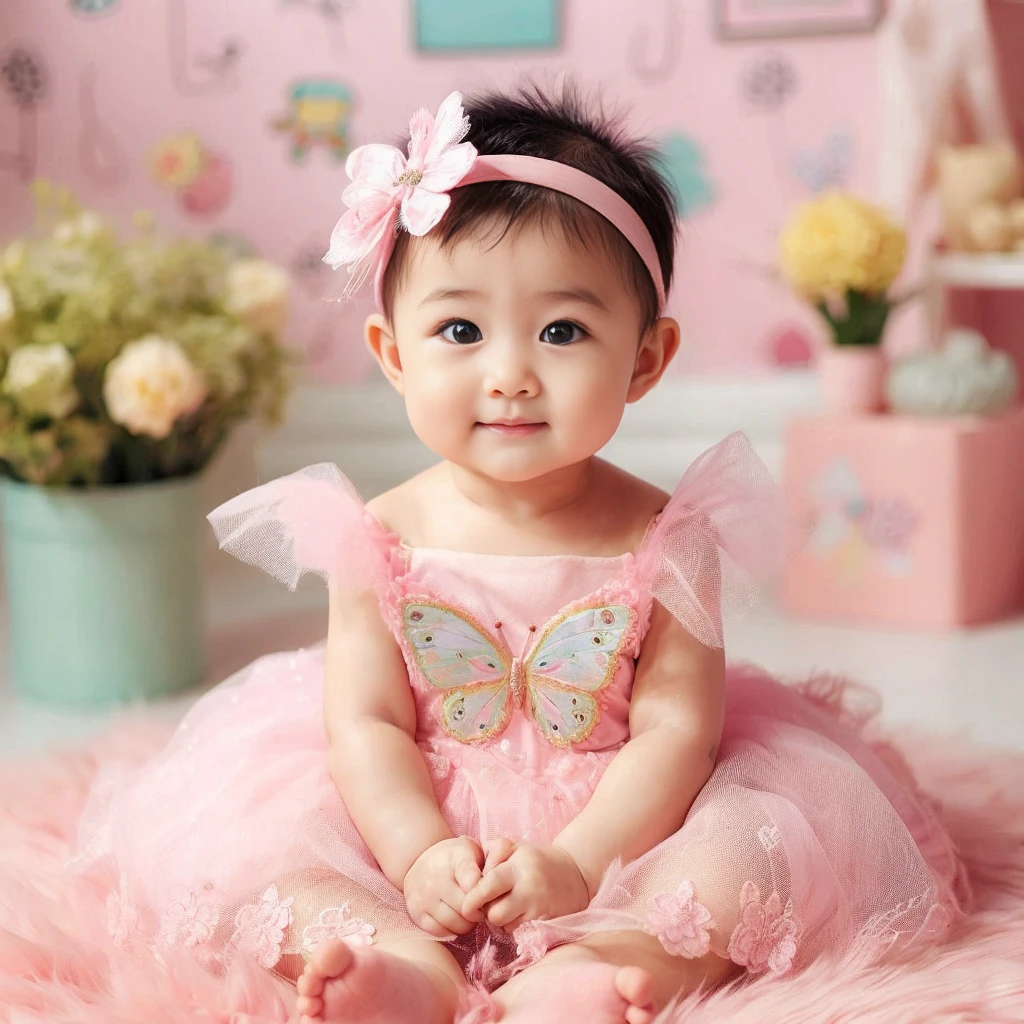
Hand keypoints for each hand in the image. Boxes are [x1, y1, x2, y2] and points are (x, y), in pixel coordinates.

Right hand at [403, 836, 484, 937]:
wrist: (420, 861)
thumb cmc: (454, 858)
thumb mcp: (472, 850)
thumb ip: (488, 859)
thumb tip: (492, 882)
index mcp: (455, 858)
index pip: (473, 882)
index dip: (484, 893)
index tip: (487, 894)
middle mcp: (436, 878)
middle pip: (468, 909)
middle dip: (479, 911)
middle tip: (481, 906)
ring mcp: (424, 897)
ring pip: (456, 923)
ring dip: (467, 922)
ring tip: (469, 912)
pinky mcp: (417, 913)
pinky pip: (441, 932)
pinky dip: (451, 929)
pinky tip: (454, 917)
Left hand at [461, 843, 590, 931]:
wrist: (577, 871)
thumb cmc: (537, 859)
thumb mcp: (515, 848)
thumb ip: (490, 855)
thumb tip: (470, 877)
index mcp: (518, 867)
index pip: (489, 885)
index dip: (473, 898)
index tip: (465, 905)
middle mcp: (529, 889)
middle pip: (495, 914)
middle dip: (489, 912)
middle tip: (493, 903)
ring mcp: (541, 908)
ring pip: (507, 928)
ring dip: (503, 922)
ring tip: (510, 907)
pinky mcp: (549, 924)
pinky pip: (522, 934)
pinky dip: (517, 927)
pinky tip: (522, 915)